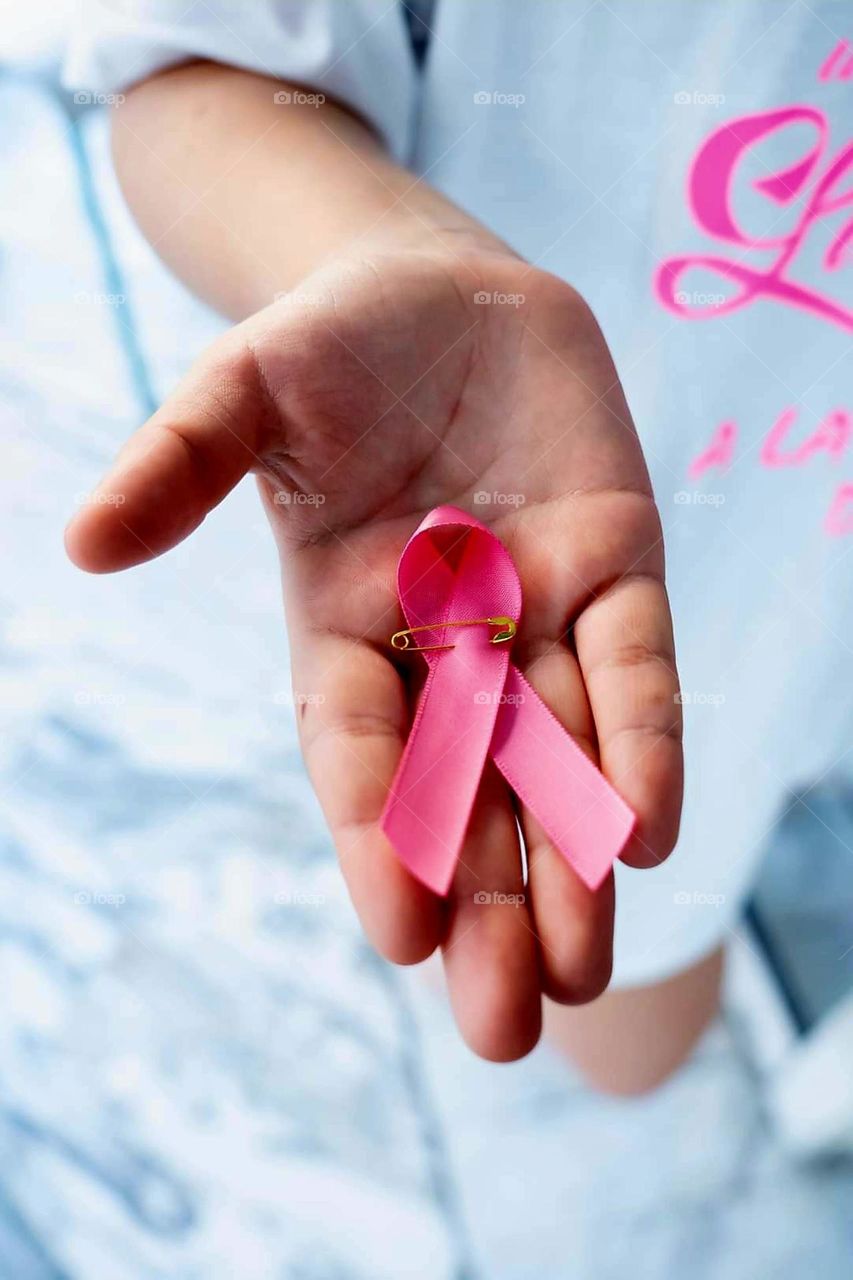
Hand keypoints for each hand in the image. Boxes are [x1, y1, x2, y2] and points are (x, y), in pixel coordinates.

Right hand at [66, 243, 681, 1060]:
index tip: (402, 934)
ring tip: (580, 971)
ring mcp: (533, 612)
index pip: (361, 752)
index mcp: (341, 626)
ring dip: (571, 861)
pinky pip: (633, 666)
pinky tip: (643, 830)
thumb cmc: (326, 345)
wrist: (442, 291)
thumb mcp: (240, 391)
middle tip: (504, 1026)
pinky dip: (641, 740)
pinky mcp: (614, 565)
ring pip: (558, 756)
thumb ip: (177, 463)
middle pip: (466, 792)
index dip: (378, 837)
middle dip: (485, 902)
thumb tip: (85, 543)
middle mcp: (442, 644)